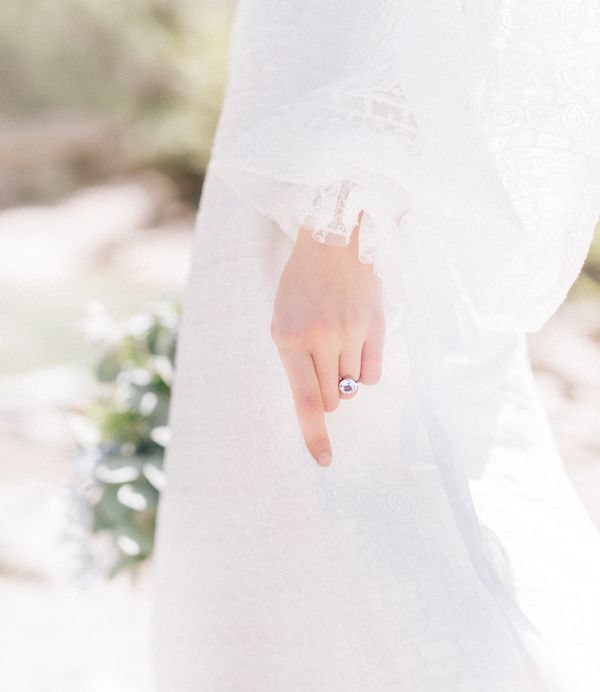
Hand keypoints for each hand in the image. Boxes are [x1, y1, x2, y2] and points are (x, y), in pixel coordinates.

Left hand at [270, 214, 385, 466]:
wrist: (333, 240)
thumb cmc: (301, 286)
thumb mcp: (282, 322)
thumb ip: (296, 363)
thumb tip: (322, 406)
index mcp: (290, 339)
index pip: (306, 401)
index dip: (314, 435)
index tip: (323, 460)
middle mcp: (322, 338)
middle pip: (331, 398)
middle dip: (326, 392)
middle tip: (321, 365)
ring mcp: (352, 332)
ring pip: (351, 387)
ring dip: (343, 378)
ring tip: (337, 343)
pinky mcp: (376, 326)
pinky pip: (373, 373)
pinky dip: (364, 371)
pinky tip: (357, 346)